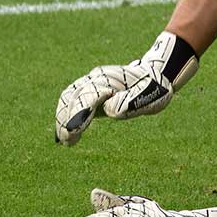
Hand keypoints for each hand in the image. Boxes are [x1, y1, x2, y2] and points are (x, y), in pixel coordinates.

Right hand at [54, 32, 198, 144]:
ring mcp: (90, 81)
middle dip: (67, 119)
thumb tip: (108, 109)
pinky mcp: (87, 89)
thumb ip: (131, 102)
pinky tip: (66, 134)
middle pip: (73, 96)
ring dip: (63, 119)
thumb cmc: (153, 88)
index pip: (90, 94)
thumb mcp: (151, 95)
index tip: (74, 130)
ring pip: (68, 98)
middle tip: (68, 141)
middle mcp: (97, 77)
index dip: (80, 112)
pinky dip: (65, 116)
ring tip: (65, 140)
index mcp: (113, 78)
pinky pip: (70, 100)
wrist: (154, 75)